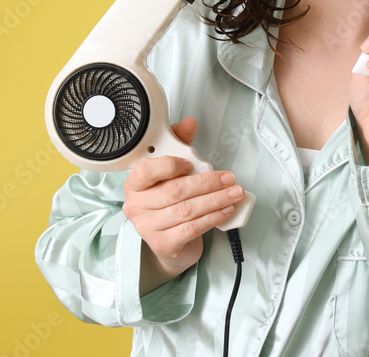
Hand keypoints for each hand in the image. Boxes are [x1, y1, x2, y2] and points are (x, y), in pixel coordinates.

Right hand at [122, 118, 244, 293]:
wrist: (169, 242)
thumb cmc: (168, 202)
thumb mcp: (172, 171)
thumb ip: (179, 145)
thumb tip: (188, 123)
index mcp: (135, 184)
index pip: (146, 171)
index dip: (169, 166)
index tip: (190, 163)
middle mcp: (137, 206)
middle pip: (175, 191)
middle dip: (207, 183)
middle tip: (228, 178)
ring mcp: (148, 228)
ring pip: (186, 210)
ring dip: (215, 200)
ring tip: (234, 193)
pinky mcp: (164, 245)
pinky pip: (192, 229)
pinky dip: (213, 218)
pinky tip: (226, 211)